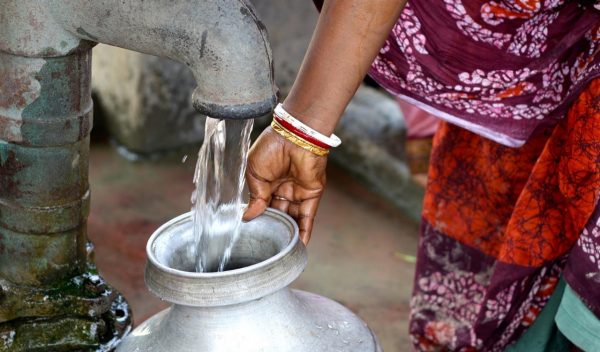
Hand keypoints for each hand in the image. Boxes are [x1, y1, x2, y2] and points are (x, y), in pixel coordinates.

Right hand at [243, 126, 326, 243]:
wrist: (294, 137)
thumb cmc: (271, 148)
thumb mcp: (254, 172)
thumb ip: (255, 196)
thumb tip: (249, 216)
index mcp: (268, 182)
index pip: (262, 205)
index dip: (258, 217)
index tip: (250, 231)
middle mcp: (283, 189)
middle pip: (277, 214)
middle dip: (272, 227)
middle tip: (263, 242)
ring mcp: (298, 193)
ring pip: (292, 219)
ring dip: (287, 233)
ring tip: (279, 249)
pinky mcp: (311, 195)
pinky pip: (307, 217)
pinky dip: (304, 232)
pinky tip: (298, 246)